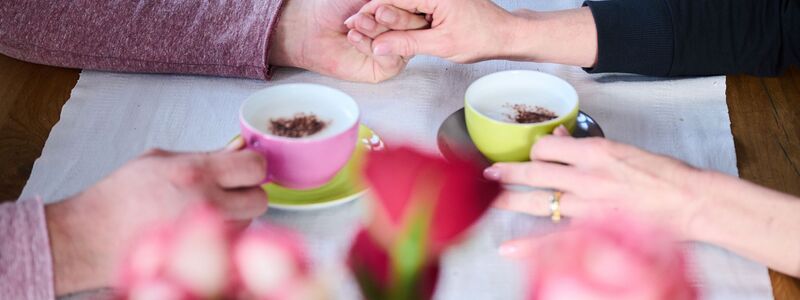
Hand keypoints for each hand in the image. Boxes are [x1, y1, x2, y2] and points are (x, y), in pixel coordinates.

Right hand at [45, 149, 267, 294]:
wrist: (90, 236)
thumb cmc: (120, 197)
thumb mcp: (159, 160)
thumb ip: (204, 155)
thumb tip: (238, 150)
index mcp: (195, 173)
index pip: (254, 167)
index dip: (253, 166)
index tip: (245, 167)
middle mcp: (205, 203)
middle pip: (260, 199)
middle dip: (250, 193)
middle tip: (231, 190)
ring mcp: (205, 234)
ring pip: (248, 223)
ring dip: (237, 215)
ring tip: (207, 210)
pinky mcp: (202, 257)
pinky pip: (232, 243)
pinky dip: (225, 235)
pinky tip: (201, 228)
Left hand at [269, 0, 424, 82]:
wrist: (313, 27)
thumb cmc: (336, 6)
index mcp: (401, 9)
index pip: (414, 9)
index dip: (401, 5)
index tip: (381, 4)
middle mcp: (402, 30)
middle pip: (414, 26)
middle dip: (391, 18)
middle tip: (373, 13)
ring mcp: (396, 49)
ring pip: (402, 42)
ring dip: (377, 31)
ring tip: (356, 24)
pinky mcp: (386, 68)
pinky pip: (390, 59)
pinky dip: (371, 47)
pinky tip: (354, 38)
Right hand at [350, 0, 519, 62]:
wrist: (504, 33)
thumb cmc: (481, 37)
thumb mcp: (442, 44)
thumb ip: (407, 43)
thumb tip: (379, 46)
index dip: (370, 12)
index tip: (353, 24)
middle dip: (373, 14)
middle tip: (353, 28)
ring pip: (401, 3)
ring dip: (385, 17)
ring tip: (365, 30)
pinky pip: (412, 5)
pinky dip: (399, 17)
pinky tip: (385, 29)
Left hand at [482, 128, 710, 238]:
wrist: (690, 201)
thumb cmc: (663, 174)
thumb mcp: (623, 148)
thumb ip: (586, 145)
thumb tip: (560, 136)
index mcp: (595, 151)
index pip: (548, 146)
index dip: (535, 149)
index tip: (531, 154)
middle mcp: (587, 176)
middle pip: (535, 172)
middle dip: (508, 171)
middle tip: (490, 171)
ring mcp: (589, 205)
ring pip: (538, 201)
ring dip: (510, 199)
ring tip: (491, 197)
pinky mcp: (595, 229)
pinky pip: (555, 238)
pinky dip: (529, 245)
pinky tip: (509, 248)